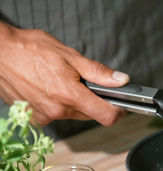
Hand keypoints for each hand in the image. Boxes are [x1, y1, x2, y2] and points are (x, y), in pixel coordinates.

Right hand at [0, 22, 129, 125]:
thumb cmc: (30, 50)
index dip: (118, 112)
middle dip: (94, 101)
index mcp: (70, 95)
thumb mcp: (71, 56)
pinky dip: (59, 105)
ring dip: (75, 102)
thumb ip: (98, 72)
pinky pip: (56, 115)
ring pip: (73, 114)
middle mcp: (57, 111)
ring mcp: (44, 116)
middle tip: (85, 83)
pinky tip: (50, 89)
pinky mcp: (34, 117)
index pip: (106, 116)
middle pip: (90, 114)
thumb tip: (121, 80)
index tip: (121, 106)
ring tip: (62, 81)